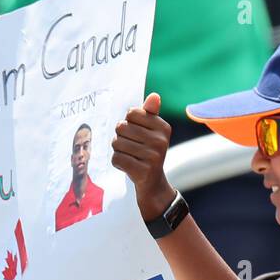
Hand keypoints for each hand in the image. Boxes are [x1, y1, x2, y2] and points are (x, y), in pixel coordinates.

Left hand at [111, 93, 174, 221]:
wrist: (153, 183)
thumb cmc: (148, 151)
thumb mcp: (151, 131)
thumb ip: (150, 113)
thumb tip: (154, 96)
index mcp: (163, 127)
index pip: (131, 113)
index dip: (128, 122)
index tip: (136, 133)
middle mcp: (161, 141)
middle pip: (122, 127)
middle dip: (120, 137)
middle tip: (130, 146)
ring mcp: (153, 157)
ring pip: (117, 143)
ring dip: (118, 150)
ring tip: (129, 156)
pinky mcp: (143, 171)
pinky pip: (116, 159)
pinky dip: (117, 162)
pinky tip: (127, 165)